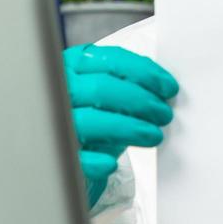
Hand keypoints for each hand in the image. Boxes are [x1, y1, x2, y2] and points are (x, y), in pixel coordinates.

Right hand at [63, 44, 178, 207]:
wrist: (74, 150)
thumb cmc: (96, 114)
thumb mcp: (111, 91)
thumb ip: (130, 81)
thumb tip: (164, 86)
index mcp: (75, 65)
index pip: (112, 60)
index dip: (144, 73)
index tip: (169, 88)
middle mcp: (60, 89)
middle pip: (101, 88)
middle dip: (140, 101)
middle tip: (164, 114)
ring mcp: (54, 121)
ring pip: (89, 121)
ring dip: (128, 128)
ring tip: (154, 135)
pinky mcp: (56, 153)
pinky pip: (74, 157)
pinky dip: (94, 160)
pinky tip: (111, 163)